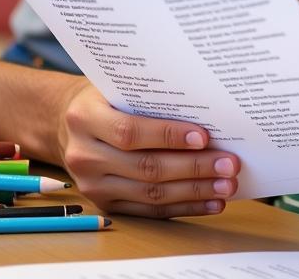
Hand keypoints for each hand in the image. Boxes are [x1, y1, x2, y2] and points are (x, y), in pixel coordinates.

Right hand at [57, 81, 240, 217]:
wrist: (69, 123)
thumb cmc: (106, 97)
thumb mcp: (119, 85)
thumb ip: (151, 96)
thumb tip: (206, 107)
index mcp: (86, 118)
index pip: (130, 132)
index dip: (168, 136)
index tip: (204, 137)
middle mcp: (85, 155)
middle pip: (146, 167)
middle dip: (193, 168)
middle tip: (229, 163)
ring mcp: (93, 185)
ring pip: (150, 194)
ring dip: (194, 191)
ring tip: (225, 185)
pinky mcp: (106, 205)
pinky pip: (149, 212)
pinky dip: (184, 207)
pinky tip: (210, 202)